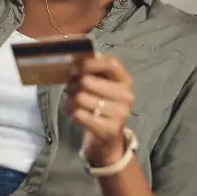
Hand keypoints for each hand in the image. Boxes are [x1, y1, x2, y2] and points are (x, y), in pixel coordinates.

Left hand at [64, 53, 133, 167]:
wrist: (108, 137)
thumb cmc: (100, 104)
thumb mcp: (101, 84)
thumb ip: (92, 70)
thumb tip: (77, 58)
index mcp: (125, 80)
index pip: (111, 64)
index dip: (90, 63)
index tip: (74, 67)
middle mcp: (126, 96)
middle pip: (87, 81)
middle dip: (73, 85)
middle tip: (72, 90)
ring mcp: (121, 114)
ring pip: (80, 98)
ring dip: (70, 100)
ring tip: (73, 104)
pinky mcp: (110, 130)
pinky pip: (79, 115)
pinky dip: (72, 113)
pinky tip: (75, 115)